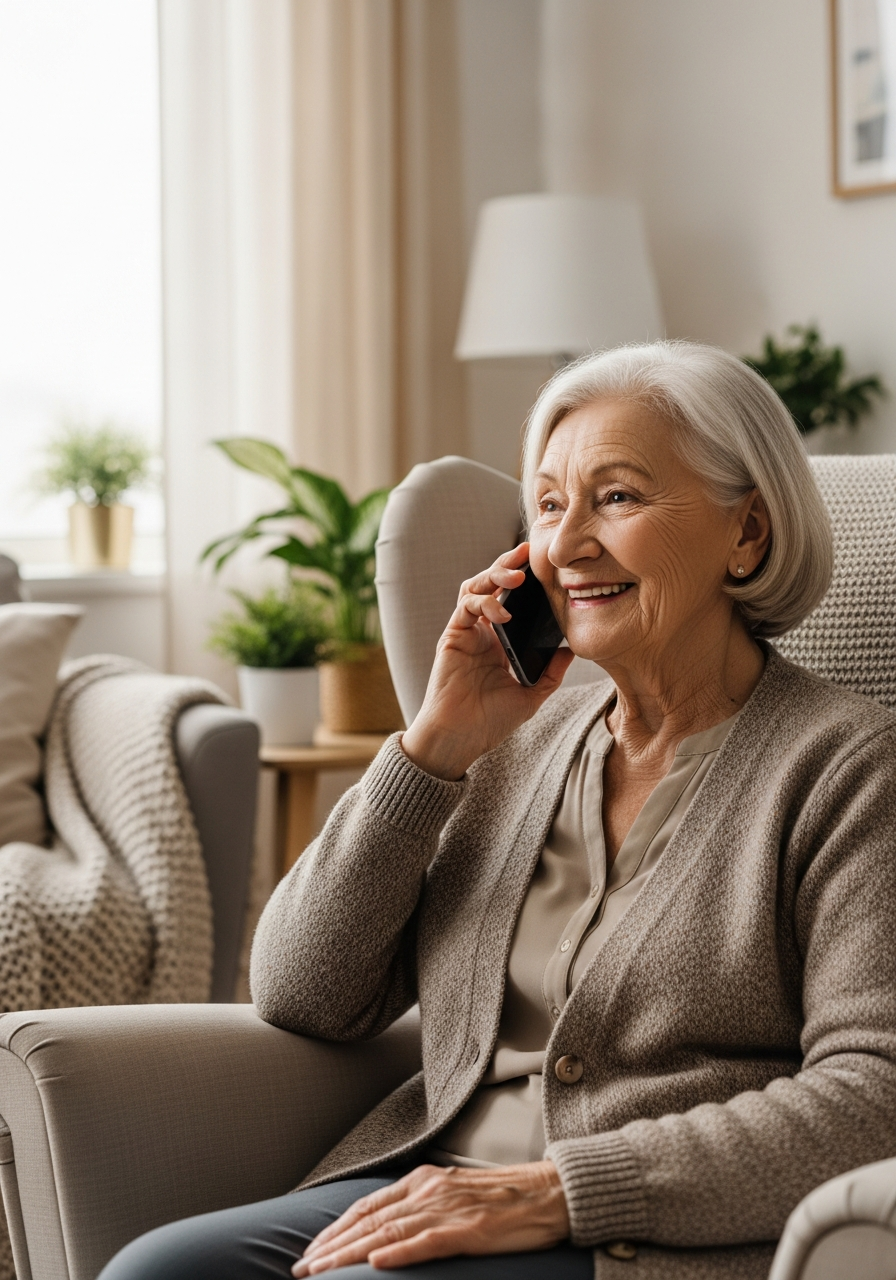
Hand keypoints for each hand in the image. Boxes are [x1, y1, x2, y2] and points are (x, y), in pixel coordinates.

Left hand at [291, 1161, 569, 1274]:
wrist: (551, 1192)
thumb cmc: (504, 1198)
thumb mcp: (453, 1195)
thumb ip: (421, 1207)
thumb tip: (386, 1233)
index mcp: (423, 1180)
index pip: (367, 1207)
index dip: (335, 1229)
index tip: (311, 1251)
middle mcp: (429, 1190)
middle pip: (369, 1221)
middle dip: (332, 1246)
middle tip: (302, 1268)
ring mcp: (449, 1208)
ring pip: (388, 1233)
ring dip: (350, 1254)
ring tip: (322, 1271)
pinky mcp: (470, 1229)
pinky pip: (427, 1242)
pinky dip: (399, 1253)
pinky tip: (377, 1264)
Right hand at [400, 544, 573, 779]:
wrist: (460, 739)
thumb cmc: (490, 722)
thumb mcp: (531, 696)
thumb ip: (550, 673)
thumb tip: (571, 650)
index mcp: (500, 641)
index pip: (511, 599)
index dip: (524, 580)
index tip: (544, 565)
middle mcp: (482, 631)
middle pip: (491, 584)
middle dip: (508, 564)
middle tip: (527, 552)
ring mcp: (466, 632)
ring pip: (475, 588)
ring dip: (494, 575)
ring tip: (516, 577)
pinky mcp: (452, 636)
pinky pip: (466, 607)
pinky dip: (484, 603)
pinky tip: (502, 612)